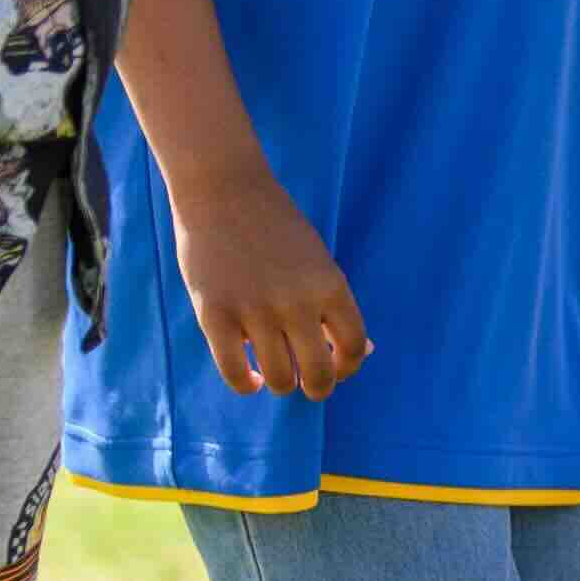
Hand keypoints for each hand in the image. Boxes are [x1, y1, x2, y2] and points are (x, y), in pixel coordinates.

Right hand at [177, 165, 371, 403]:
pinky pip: (234, 371)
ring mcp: (255, 311)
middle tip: (309, 386)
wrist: (225, 192)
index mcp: (331, 286)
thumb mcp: (318, 262)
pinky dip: (246, 384)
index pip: (354, 346)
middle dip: (317, 388)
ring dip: (281, 385)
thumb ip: (335, 307)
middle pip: (319, 373)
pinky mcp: (214, 315)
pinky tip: (251, 379)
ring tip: (276, 377)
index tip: (338, 371)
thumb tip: (365, 352)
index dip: (348, 368)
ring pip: (279, 378)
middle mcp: (297, 303)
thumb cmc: (277, 228)